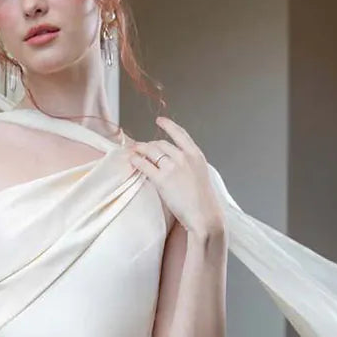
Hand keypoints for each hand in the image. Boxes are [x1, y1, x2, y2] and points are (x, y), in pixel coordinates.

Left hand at [127, 116, 225, 239]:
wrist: (204, 215)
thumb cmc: (203, 201)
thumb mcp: (200, 175)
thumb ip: (189, 165)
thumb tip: (175, 162)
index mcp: (195, 154)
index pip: (179, 133)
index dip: (168, 125)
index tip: (160, 120)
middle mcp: (184, 157)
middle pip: (162, 144)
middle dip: (150, 144)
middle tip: (141, 147)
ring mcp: (173, 167)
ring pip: (152, 151)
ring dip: (141, 150)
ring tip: (133, 151)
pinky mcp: (162, 180)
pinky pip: (145, 165)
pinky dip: (137, 161)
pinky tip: (132, 160)